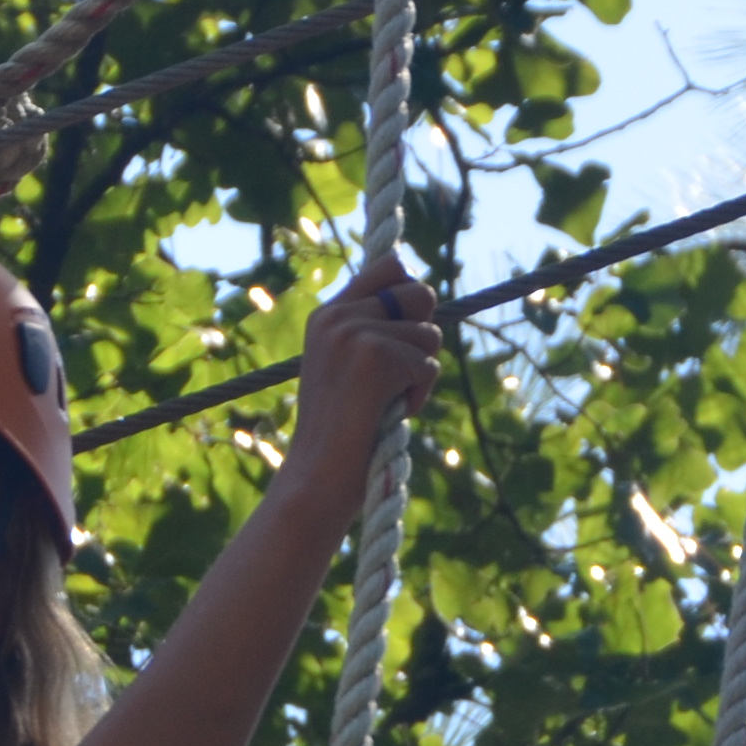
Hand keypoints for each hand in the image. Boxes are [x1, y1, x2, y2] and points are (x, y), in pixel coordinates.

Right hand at [283, 263, 445, 492]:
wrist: (315, 479)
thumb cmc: (340, 436)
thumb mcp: (348, 369)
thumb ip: (374, 330)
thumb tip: (423, 293)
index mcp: (327, 315)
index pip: (391, 265)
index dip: (412, 294)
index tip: (406, 331)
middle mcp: (337, 315)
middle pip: (421, 292)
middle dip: (423, 337)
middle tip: (398, 377)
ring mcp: (353, 333)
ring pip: (429, 333)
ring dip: (420, 374)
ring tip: (386, 403)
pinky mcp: (374, 356)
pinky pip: (427, 364)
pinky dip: (419, 395)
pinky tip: (389, 414)